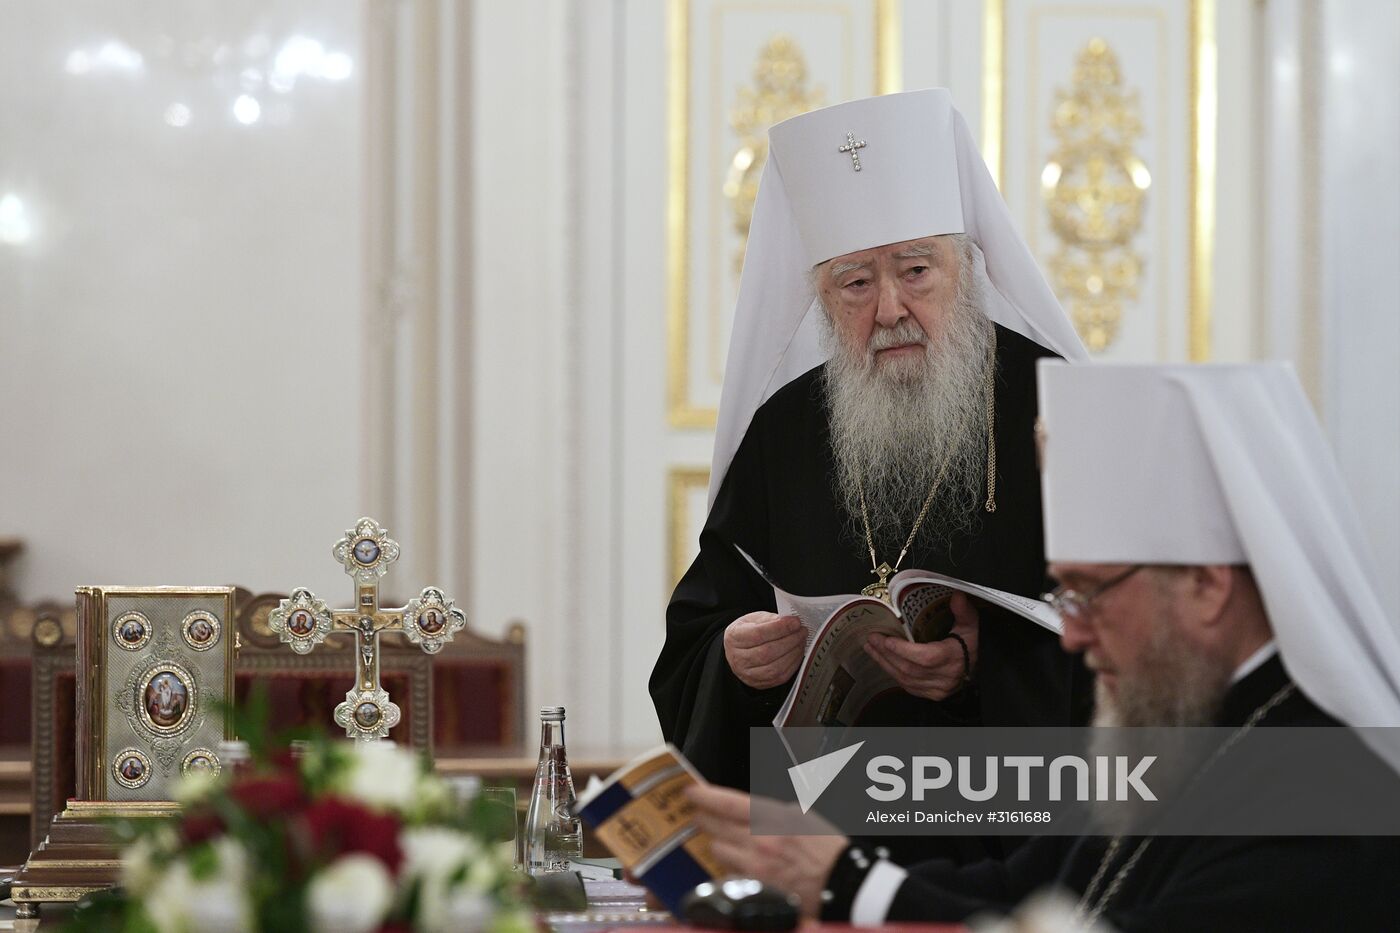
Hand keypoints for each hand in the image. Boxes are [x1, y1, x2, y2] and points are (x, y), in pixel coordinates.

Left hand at [687, 784, 847, 918]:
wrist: (844, 883)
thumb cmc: (828, 849)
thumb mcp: (803, 816)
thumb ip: (775, 812)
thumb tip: (753, 810)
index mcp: (773, 817)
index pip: (729, 802)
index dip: (705, 795)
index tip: (691, 791)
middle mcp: (760, 841)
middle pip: (715, 825)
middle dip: (704, 818)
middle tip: (699, 815)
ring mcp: (755, 867)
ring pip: (717, 850)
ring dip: (717, 844)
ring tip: (720, 841)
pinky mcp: (755, 889)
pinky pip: (728, 875)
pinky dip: (727, 869)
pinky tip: (732, 865)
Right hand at [724, 612, 804, 688]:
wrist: (737, 651)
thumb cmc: (747, 633)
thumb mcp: (753, 619)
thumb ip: (770, 619)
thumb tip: (789, 622)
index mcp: (734, 638)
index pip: (758, 634)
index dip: (780, 628)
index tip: (795, 622)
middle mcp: (738, 658)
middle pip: (768, 652)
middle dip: (790, 640)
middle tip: (802, 631)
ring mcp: (748, 674)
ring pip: (775, 667)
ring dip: (794, 653)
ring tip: (801, 641)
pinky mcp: (760, 683)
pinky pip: (781, 677)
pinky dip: (793, 664)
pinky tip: (797, 653)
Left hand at [864, 592, 979, 699]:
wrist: (978, 668)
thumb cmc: (970, 644)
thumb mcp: (970, 625)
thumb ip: (963, 611)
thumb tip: (957, 595)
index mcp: (954, 658)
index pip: (926, 657)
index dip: (904, 650)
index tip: (886, 639)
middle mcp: (945, 677)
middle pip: (910, 668)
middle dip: (887, 653)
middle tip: (872, 638)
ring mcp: (937, 689)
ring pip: (905, 679)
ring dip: (884, 663)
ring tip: (870, 647)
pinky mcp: (931, 694)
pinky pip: (907, 686)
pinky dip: (892, 672)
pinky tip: (882, 660)